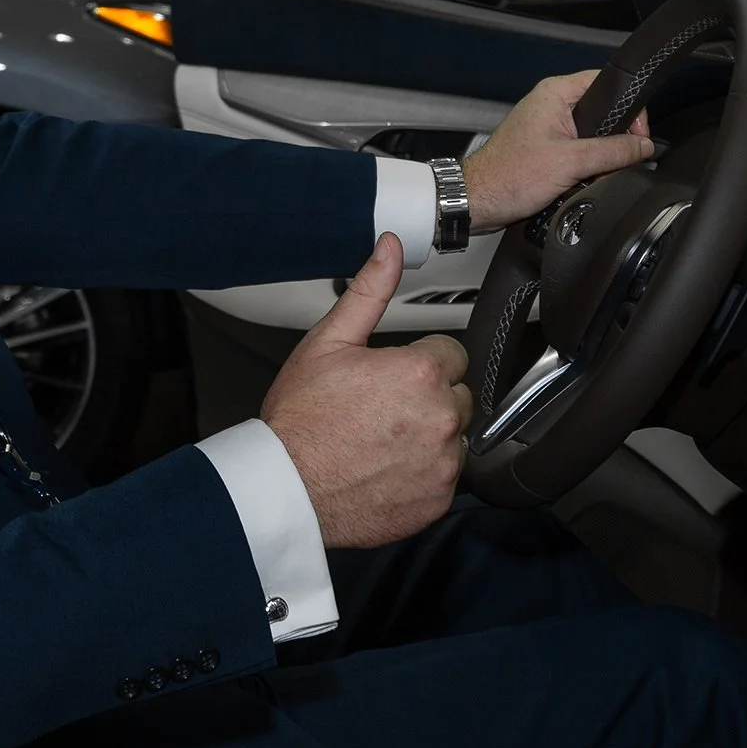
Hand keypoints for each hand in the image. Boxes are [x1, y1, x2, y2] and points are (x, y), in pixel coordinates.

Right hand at [261, 234, 471, 548]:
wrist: (288, 487)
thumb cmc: (301, 419)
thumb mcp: (328, 342)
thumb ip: (370, 291)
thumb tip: (391, 248)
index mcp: (420, 373)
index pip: (449, 353)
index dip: (417, 361)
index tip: (390, 377)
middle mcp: (441, 418)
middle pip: (457, 394)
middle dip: (428, 396)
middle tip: (383, 408)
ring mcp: (443, 462)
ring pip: (456, 436)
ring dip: (431, 435)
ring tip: (384, 439)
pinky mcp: (439, 499)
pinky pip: (448, 477)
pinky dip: (425, 473)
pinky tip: (388, 467)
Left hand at [463, 69, 652, 232]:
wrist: (478, 201)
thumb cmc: (507, 176)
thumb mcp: (570, 162)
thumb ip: (612, 152)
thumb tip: (642, 146)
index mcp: (555, 94)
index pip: (607, 84)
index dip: (628, 108)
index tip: (637, 135)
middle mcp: (551, 106)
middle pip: (603, 114)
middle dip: (613, 141)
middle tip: (614, 162)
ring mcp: (548, 129)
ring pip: (592, 138)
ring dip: (598, 159)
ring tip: (592, 175)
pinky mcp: (546, 150)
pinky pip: (578, 154)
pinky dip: (585, 168)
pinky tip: (580, 182)